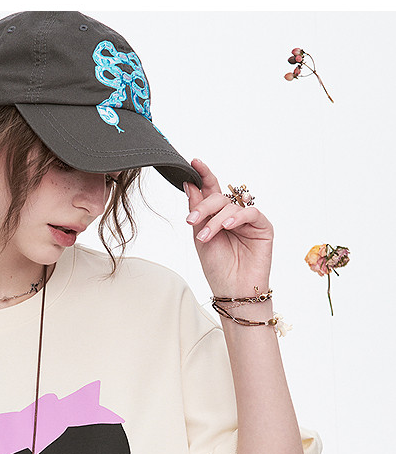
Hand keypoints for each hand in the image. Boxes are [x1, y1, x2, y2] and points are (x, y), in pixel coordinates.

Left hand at [184, 159, 272, 297]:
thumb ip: (197, 211)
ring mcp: (248, 220)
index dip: (204, 176)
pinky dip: (237, 217)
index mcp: (217, 216)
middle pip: (218, 197)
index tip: (194, 162)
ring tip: (206, 237)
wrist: (232, 291)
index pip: (211, 191)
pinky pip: (250, 213)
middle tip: (192, 220)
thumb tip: (190, 184)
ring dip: (216, 219)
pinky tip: (227, 227)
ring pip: (231, 205)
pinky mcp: (263, 227)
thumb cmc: (217, 268)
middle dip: (203, 206)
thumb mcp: (200, 237)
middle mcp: (233, 215)